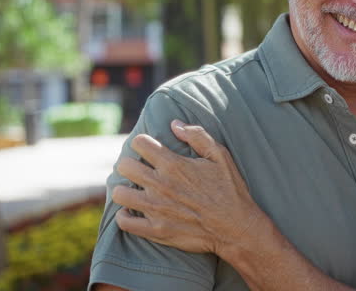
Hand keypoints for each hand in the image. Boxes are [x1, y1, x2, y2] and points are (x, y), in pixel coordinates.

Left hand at [112, 120, 263, 256]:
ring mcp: (156, 209)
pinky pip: (124, 222)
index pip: (140, 143)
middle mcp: (160, 185)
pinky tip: (133, 211)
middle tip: (140, 168)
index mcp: (174, 165)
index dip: (143, 142)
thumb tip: (174, 124)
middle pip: (124, 166)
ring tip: (135, 189)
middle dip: (130, 163)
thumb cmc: (230, 190)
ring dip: (125, 189)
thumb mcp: (221, 156)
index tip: (149, 148)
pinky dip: (125, 216)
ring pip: (119, 193)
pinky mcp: (155, 230)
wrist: (236, 228)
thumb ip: (197, 136)